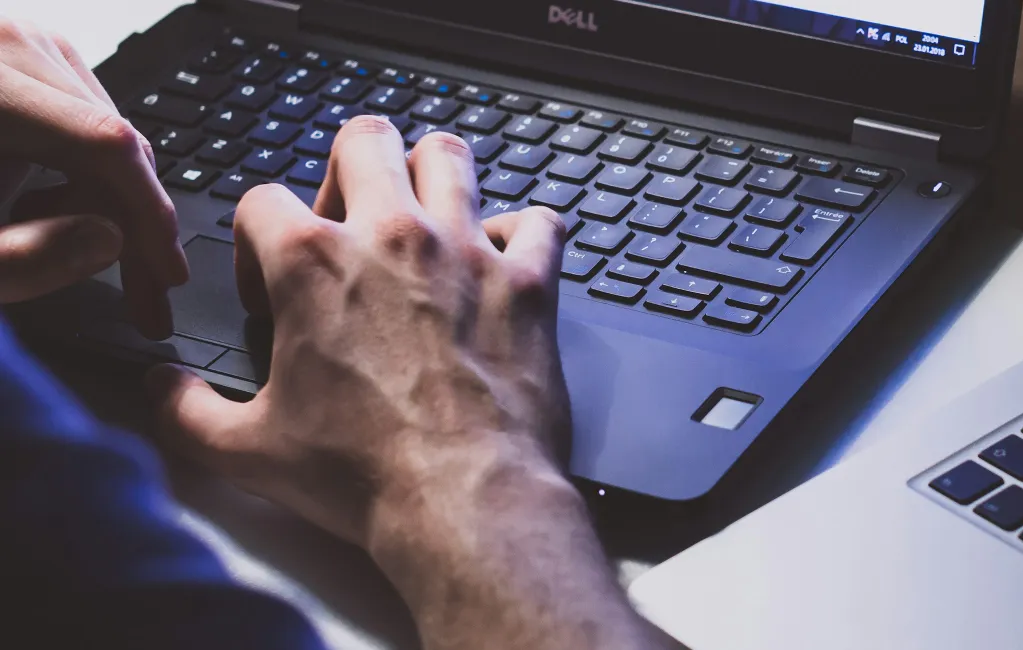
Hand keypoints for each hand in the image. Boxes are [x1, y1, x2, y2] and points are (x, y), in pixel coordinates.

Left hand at [0, 18, 186, 335]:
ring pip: (106, 131)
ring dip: (108, 200)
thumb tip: (110, 241)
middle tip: (146, 296)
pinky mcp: (18, 55)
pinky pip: (82, 118)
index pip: (104, 144)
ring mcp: (15, 42)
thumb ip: (22, 260)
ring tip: (66, 245)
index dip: (149, 215)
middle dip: (135, 222)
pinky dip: (82, 172)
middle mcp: (5, 44)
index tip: (166, 275)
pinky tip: (47, 207)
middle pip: (113, 138)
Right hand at [147, 119, 664, 648]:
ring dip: (433, 175)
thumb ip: (186, 410)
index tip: (269, 286)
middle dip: (348, 168)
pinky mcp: (528, 282)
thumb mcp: (246, 450)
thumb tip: (160, 388)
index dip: (254, 239)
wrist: (464, 501)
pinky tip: (505, 260)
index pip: (261, 199)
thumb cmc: (364, 475)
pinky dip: (524, 232)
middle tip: (350, 220)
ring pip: (451, 155)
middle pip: (364, 138)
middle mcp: (391, 237)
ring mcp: (466, 251)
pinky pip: (540, 221)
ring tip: (425, 215)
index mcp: (311, 263)